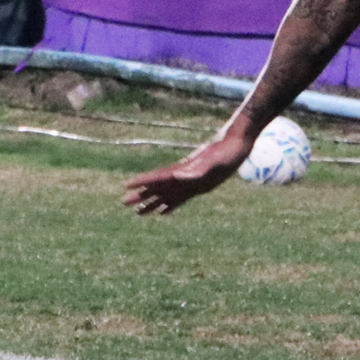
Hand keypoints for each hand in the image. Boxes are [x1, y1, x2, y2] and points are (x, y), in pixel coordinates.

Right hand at [124, 131, 252, 215]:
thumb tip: (177, 176)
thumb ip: (197, 168)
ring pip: (166, 195)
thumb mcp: (214, 161)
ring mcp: (190, 182)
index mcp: (183, 169)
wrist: (237, 146)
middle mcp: (183, 176)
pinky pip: (180, 199)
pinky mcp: (199, 187)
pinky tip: (163, 212)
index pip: (158, 176)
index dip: (142, 181)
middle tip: (123, 202)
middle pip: (157, 187)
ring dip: (152, 203)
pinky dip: (169, 206)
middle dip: (141, 195)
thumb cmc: (226, 152)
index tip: (126, 184)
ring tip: (137, 213)